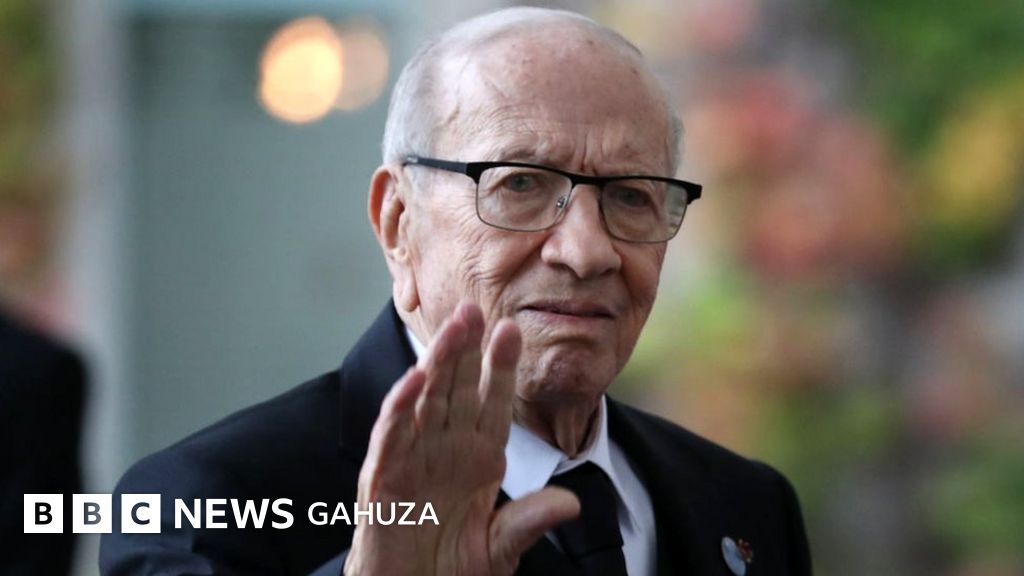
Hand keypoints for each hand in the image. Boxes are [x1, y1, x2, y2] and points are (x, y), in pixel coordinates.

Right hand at [345, 302, 579, 575]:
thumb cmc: (449, 571)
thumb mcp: (500, 548)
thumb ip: (529, 522)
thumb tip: (571, 502)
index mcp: (475, 459)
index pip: (489, 403)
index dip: (499, 367)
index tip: (512, 330)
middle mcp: (443, 452)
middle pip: (455, 390)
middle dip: (466, 348)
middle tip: (475, 306)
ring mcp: (412, 463)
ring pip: (424, 402)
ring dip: (437, 364)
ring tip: (452, 328)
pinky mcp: (383, 483)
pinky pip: (391, 440)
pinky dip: (399, 410)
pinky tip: (413, 379)